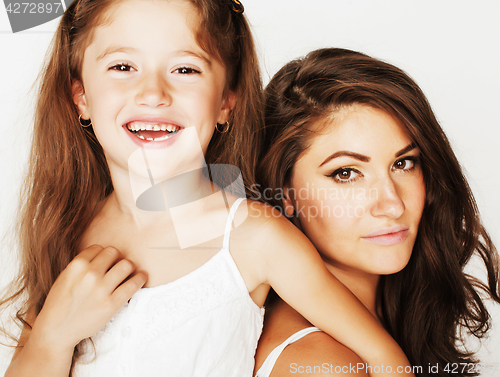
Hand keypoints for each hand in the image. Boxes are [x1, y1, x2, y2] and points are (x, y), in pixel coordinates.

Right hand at [30, 245, 146, 352]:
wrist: (56, 331)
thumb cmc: (60, 304)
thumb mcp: (65, 277)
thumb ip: (82, 265)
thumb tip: (104, 254)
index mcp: (76, 266)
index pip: (99, 247)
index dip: (103, 254)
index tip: (105, 261)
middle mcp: (90, 274)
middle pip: (114, 252)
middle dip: (116, 258)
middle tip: (117, 266)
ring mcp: (101, 289)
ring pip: (127, 264)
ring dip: (129, 267)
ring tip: (129, 271)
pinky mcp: (112, 303)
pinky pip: (133, 284)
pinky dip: (140, 278)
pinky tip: (142, 277)